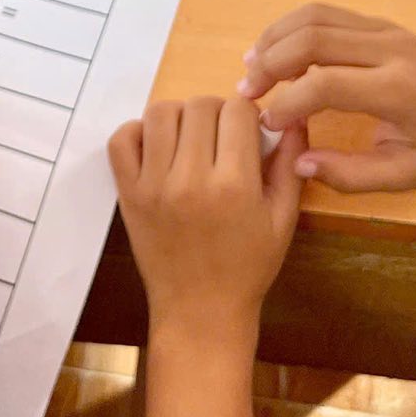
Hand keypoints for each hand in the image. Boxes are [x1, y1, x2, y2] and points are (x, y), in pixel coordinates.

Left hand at [108, 97, 304, 331]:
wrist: (200, 311)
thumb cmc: (247, 268)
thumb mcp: (283, 220)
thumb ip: (290, 165)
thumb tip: (294, 117)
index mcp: (235, 186)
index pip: (238, 111)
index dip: (247, 114)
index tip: (247, 131)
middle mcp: (191, 180)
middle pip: (199, 106)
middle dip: (216, 112)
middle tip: (221, 136)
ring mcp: (154, 186)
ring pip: (161, 113)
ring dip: (179, 116)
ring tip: (190, 138)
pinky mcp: (128, 194)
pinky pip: (122, 140)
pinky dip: (137, 131)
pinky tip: (158, 147)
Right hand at [239, 4, 415, 191]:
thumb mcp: (409, 175)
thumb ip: (351, 175)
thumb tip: (298, 163)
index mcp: (398, 91)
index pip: (325, 84)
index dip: (287, 104)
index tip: (269, 125)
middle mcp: (389, 51)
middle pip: (311, 38)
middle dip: (269, 63)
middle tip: (246, 93)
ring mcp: (383, 29)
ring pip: (313, 16)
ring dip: (275, 39)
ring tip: (253, 69)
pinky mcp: (377, 23)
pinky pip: (324, 14)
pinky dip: (291, 30)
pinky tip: (277, 54)